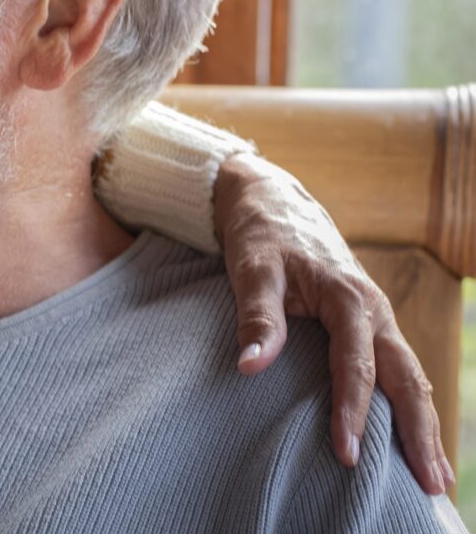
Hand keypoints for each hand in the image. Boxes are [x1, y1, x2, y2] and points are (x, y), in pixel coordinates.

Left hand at [215, 152, 452, 495]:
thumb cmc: (261, 235)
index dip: (353, 410)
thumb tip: (250, 367)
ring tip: (435, 479)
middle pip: (406, 377)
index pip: (355, 364)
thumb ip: (256, 316)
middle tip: (429, 486)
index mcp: (348, 296)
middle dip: (418, 431)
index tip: (348, 455)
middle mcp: (374, 310)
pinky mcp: (370, 324)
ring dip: (425, 425)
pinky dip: (412, 406)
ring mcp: (377, 318)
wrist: (272, 200)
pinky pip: (399, 370)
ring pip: (411, 377)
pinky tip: (416, 440)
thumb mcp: (252, 267)